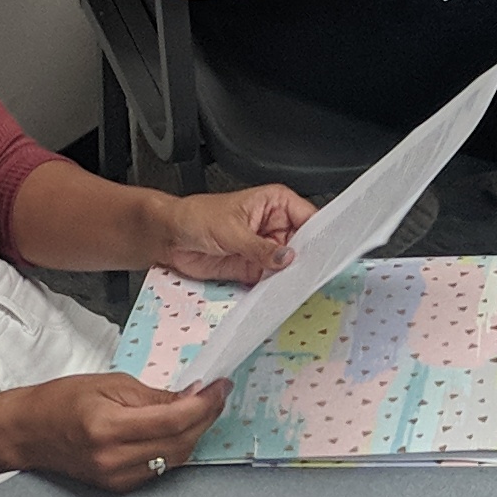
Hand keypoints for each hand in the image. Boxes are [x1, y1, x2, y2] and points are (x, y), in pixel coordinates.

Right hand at [0, 371, 225, 490]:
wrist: (27, 432)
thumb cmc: (59, 402)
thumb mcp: (108, 384)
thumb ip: (153, 395)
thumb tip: (191, 397)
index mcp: (109, 428)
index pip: (173, 420)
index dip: (204, 404)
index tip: (220, 388)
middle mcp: (115, 458)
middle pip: (180, 442)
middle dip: (205, 417)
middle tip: (216, 396)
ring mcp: (117, 476)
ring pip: (176, 458)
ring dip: (195, 433)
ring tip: (202, 409)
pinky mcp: (119, 485)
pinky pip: (161, 468)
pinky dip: (177, 447)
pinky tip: (180, 429)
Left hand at [141, 183, 310, 284]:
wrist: (171, 238)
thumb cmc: (196, 217)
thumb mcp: (232, 230)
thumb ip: (260, 247)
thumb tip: (287, 258)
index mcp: (276, 203)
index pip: (310, 218)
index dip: (320, 235)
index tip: (326, 252)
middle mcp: (275, 226)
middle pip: (305, 245)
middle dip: (308, 259)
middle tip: (314, 273)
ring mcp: (267, 249)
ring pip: (291, 266)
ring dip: (294, 276)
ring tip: (300, 285)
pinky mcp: (256, 269)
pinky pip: (274, 280)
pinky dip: (278, 288)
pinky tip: (282, 292)